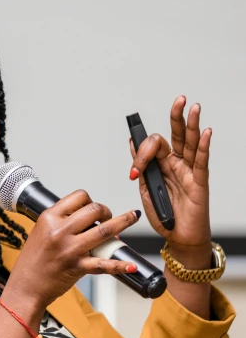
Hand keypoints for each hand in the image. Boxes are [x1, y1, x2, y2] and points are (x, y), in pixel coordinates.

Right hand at [5, 189, 140, 315]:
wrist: (25, 287)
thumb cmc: (33, 261)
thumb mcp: (40, 232)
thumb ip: (60, 222)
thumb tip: (86, 217)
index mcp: (49, 218)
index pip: (79, 197)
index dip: (91, 201)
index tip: (93, 209)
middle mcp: (60, 231)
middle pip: (94, 209)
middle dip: (106, 211)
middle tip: (107, 219)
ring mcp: (70, 249)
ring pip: (104, 230)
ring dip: (123, 222)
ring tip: (132, 217)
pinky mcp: (77, 267)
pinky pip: (103, 264)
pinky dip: (120, 265)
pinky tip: (131, 264)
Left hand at [129, 96, 211, 263]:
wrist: (178, 238)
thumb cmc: (164, 216)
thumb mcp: (146, 190)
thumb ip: (142, 168)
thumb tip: (132, 144)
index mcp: (161, 166)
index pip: (152, 146)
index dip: (141, 153)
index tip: (135, 172)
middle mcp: (176, 164)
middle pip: (176, 135)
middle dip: (176, 116)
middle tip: (178, 100)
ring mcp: (188, 171)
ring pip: (190, 143)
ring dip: (192, 125)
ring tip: (193, 107)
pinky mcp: (199, 181)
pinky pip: (201, 161)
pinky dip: (202, 146)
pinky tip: (205, 132)